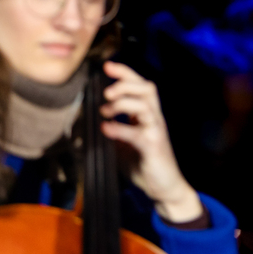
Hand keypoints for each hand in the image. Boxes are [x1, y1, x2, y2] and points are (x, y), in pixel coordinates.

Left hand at [99, 61, 202, 221]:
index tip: (107, 66)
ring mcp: (156, 131)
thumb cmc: (144, 164)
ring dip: (124, 102)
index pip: (140, 85)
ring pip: (146, 105)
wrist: (164, 187)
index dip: (125, 73)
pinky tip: (107, 129)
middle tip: (107, 91)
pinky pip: (138, 133)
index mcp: (147, 114)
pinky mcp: (154, 147)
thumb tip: (87, 123)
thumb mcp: (124, 144)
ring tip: (106, 110)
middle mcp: (154, 118)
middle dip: (126, 83)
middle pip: (147, 88)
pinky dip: (120, 129)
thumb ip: (113, 130)